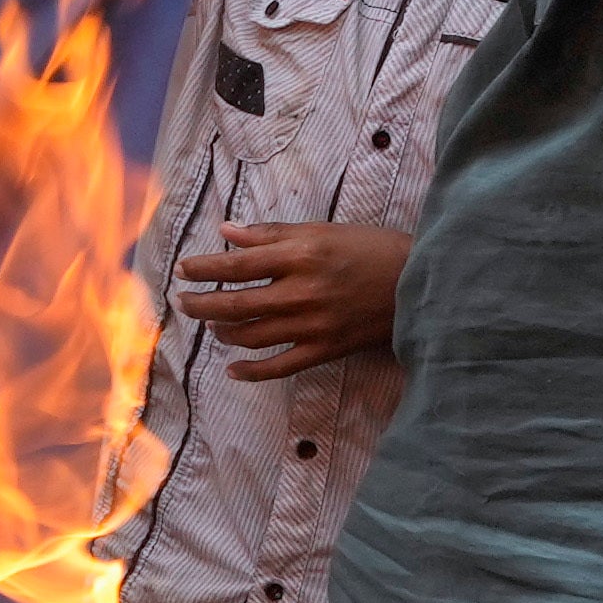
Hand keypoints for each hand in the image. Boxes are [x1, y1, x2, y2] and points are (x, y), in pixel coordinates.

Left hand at [171, 217, 410, 374]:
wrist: (419, 284)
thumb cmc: (371, 249)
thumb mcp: (323, 230)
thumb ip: (272, 234)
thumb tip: (227, 232)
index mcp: (300, 256)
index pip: (236, 265)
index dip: (204, 269)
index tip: (184, 269)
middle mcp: (301, 292)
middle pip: (234, 303)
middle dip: (200, 304)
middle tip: (183, 301)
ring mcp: (312, 325)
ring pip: (250, 336)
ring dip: (222, 332)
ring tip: (212, 325)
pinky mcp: (324, 350)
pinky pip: (278, 368)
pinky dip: (250, 371)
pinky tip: (232, 369)